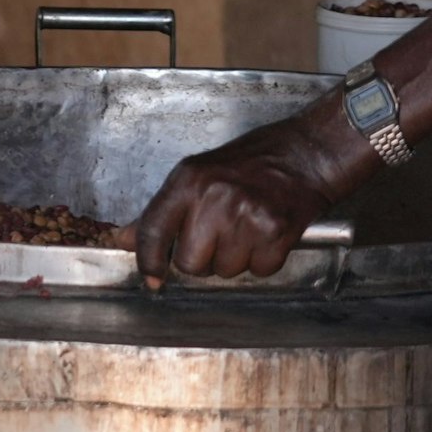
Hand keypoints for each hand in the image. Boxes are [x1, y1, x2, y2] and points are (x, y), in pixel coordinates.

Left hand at [111, 112, 356, 286]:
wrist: (305, 154)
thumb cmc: (249, 163)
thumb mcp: (195, 175)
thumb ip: (162, 210)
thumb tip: (126, 238)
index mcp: (188, 181)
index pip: (153, 231)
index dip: (148, 261)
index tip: (151, 277)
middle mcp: (214, 199)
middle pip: (190, 263)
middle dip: (202, 260)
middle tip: (217, 237)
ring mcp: (247, 217)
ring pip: (225, 271)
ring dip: (234, 260)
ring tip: (245, 229)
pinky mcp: (277, 233)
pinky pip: (259, 271)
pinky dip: (263, 261)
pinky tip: (265, 235)